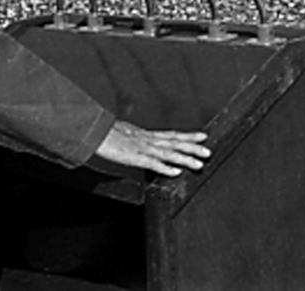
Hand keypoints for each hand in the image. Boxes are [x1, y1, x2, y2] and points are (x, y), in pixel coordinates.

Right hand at [95, 120, 210, 176]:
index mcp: (148, 135)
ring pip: (168, 154)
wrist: (95, 132)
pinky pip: (152, 164)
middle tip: (208, 152)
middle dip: (193, 147)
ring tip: (199, 164)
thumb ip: (137, 138)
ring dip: (185, 159)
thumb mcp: (127, 133)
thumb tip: (141, 140)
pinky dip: (165, 168)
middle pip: (175, 143)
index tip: (203, 136)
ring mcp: (143, 149)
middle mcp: (149, 140)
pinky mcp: (135, 158)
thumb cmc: (108, 133)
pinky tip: (176, 172)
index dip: (188, 136)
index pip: (173, 135)